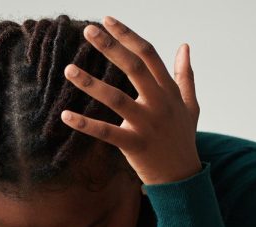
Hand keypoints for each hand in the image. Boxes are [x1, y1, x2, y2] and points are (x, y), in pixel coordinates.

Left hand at [60, 16, 200, 185]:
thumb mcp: (190, 104)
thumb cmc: (182, 138)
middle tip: (88, 30)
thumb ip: (185, 75)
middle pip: (133, 67)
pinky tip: (65, 114)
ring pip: (116, 98)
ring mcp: (147, 124)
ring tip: (68, 69)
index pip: (147, 54)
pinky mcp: (134, 145)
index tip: (108, 20)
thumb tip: (185, 46)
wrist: (183, 177)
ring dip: (90, 83)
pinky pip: (106, 132)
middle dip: (110, 46)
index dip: (127, 36)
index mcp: (169, 90)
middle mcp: (159, 102)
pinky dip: (85, 124)